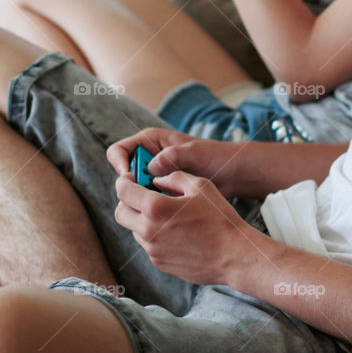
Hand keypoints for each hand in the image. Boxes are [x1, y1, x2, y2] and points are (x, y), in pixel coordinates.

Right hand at [108, 128, 251, 199]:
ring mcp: (153, 177)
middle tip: (148, 195)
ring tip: (163, 202)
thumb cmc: (215, 156)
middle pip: (124, 175)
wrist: (231, 174)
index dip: (120, 164)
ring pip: (134, 191)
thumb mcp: (195, 152)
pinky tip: (168, 210)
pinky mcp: (161, 193)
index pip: (119, 151)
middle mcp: (148, 159)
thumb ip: (173, 155)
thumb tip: (152, 166)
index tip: (130, 178)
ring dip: (143, 198)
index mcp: (150, 142)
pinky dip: (153, 206)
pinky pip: (147, 202)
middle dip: (131, 186)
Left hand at [113, 168, 252, 285]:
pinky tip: (176, 231)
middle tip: (143, 196)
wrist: (233, 255)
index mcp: (156, 208)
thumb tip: (158, 179)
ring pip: (134, 230)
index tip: (130, 178)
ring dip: (142, 219)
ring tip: (167, 215)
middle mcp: (148, 230)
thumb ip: (174, 177)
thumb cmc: (219, 219)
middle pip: (121, 213)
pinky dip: (155, 235)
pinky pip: (148, 244)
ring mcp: (152, 249)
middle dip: (127, 201)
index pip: (123, 191)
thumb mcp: (200, 186)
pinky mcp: (159, 262)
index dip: (124, 181)